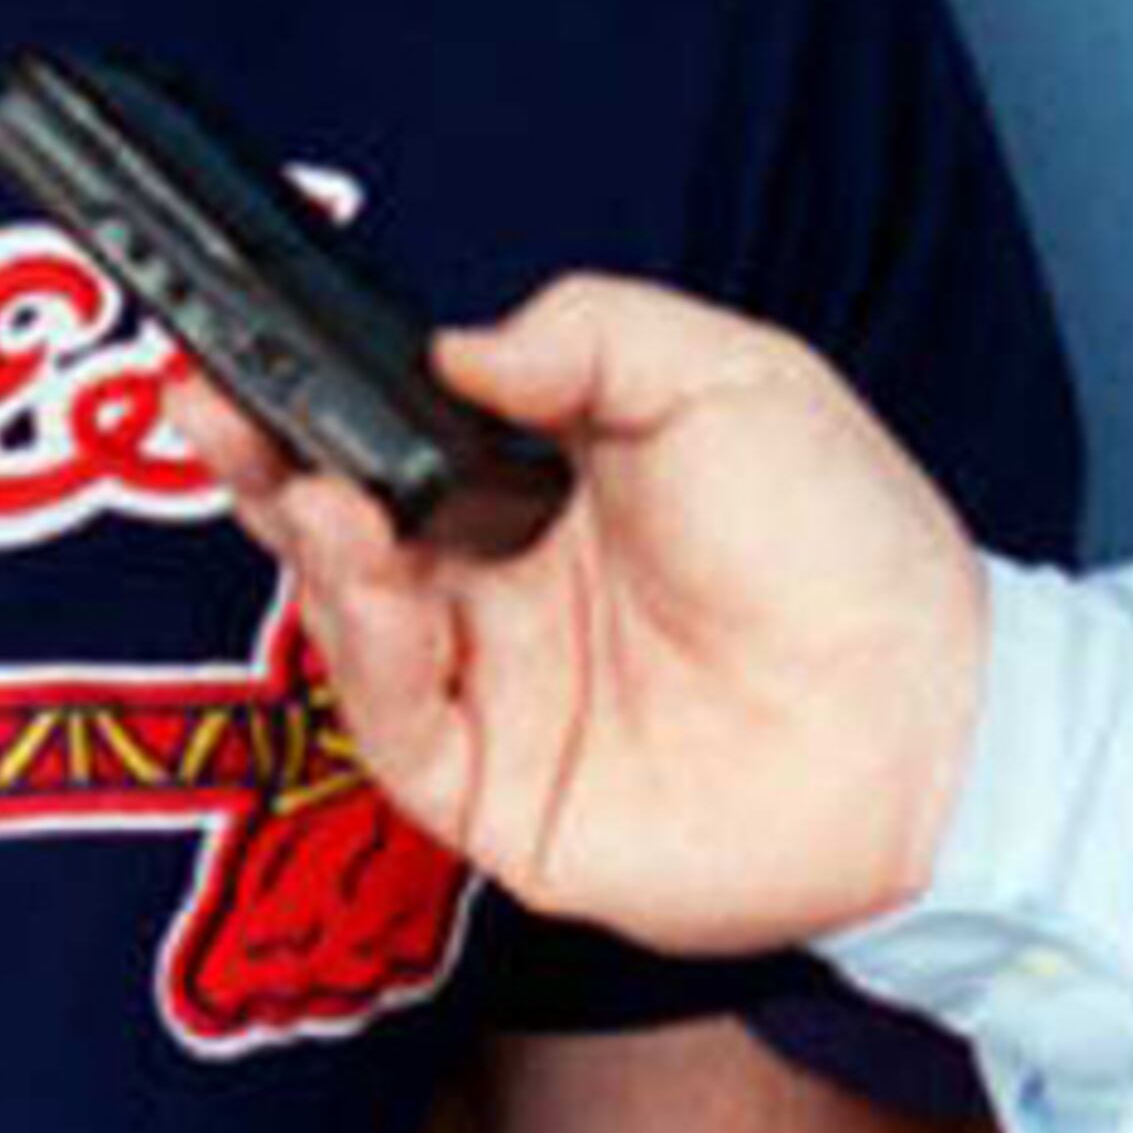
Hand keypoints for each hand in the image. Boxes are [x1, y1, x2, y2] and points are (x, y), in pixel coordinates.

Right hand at [180, 275, 992, 951]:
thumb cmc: (849, 548)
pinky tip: (375, 574)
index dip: (309, 408)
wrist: (927, 713)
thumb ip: (584, 334)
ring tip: (319, 488)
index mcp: (543, 500)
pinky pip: (397, 728)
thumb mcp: (725, 375)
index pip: (387, 449)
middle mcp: (503, 600)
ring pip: (351, 629)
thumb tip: (451, 348)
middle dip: (263, 469)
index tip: (242, 353)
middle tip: (204, 405)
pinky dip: (369, 650)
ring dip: (317, 552)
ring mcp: (498, 700)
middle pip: (338, 535)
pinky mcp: (500, 797)